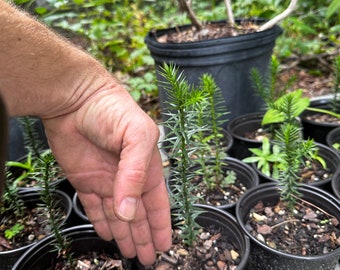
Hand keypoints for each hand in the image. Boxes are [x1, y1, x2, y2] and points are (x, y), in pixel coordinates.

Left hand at [42, 84, 171, 264]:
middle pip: (139, 214)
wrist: (75, 99)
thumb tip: (129, 212)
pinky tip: (107, 233)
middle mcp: (127, 177)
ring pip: (117, 215)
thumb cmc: (112, 110)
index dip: (162, 224)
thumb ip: (135, 175)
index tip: (166, 245)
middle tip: (148, 258)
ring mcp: (106, 180)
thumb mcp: (137, 137)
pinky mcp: (84, 180)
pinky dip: (100, 222)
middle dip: (145, 236)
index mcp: (146, 167)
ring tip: (130, 253)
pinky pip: (93, 207)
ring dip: (124, 234)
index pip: (158, 202)